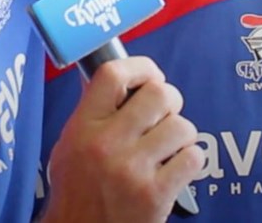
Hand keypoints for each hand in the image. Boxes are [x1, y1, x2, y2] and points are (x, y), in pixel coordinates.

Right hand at [39, 57, 202, 222]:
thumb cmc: (76, 193)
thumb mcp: (68, 145)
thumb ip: (91, 112)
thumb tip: (114, 78)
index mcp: (82, 127)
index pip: (113, 75)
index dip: (140, 67)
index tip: (150, 74)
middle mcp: (107, 144)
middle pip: (159, 94)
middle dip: (170, 101)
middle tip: (164, 114)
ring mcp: (133, 169)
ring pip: (182, 126)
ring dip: (181, 135)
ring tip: (168, 147)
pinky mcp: (155, 194)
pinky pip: (193, 158)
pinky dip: (190, 161)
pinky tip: (175, 168)